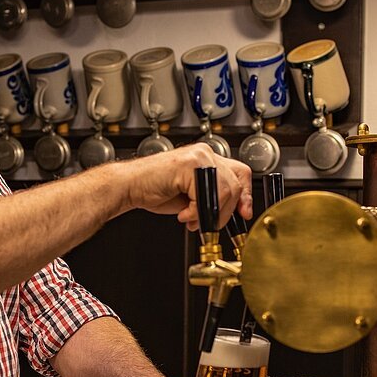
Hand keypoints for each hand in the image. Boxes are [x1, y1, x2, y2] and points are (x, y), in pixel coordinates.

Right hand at [119, 144, 252, 230]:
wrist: (130, 187)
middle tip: (208, 222)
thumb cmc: (155, 190)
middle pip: (235, 185)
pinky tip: (183, 213)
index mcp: (207, 158)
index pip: (240, 173)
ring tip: (191, 218)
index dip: (246, 195)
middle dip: (224, 212)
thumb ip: (213, 197)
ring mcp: (198, 157)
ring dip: (209, 213)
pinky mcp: (189, 165)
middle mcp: (205, 154)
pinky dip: (195, 211)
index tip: (244, 213)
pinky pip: (206, 196)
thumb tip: (235, 211)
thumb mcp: (193, 196)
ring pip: (225, 192)